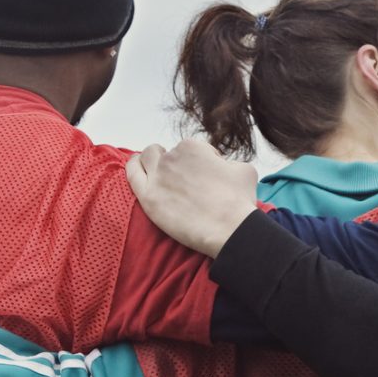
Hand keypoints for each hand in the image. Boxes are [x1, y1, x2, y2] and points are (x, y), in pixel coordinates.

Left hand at [124, 139, 259, 256]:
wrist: (229, 229)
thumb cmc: (239, 201)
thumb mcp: (244, 169)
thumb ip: (228, 162)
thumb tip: (223, 166)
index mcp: (193, 147)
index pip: (190, 149)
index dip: (199, 162)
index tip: (205, 177)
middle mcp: (172, 157)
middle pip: (167, 154)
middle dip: (175, 162)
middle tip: (184, 180)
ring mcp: (158, 176)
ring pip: (147, 158)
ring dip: (153, 160)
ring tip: (159, 171)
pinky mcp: (148, 197)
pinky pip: (133, 174)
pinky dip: (134, 166)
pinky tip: (137, 166)